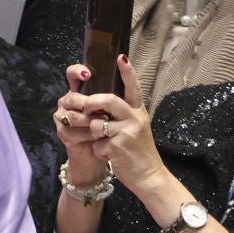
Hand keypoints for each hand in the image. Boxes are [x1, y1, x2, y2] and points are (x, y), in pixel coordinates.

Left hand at [55, 56, 165, 191]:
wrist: (149, 176)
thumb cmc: (139, 150)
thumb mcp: (138, 127)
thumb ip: (124, 114)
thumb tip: (101, 101)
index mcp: (139, 112)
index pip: (134, 87)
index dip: (127, 72)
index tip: (121, 57)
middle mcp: (134, 119)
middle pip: (109, 100)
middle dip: (91, 101)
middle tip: (83, 106)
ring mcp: (126, 134)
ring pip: (96, 123)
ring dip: (90, 131)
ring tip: (96, 138)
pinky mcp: (116, 148)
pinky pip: (96, 144)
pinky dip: (96, 150)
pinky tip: (106, 155)